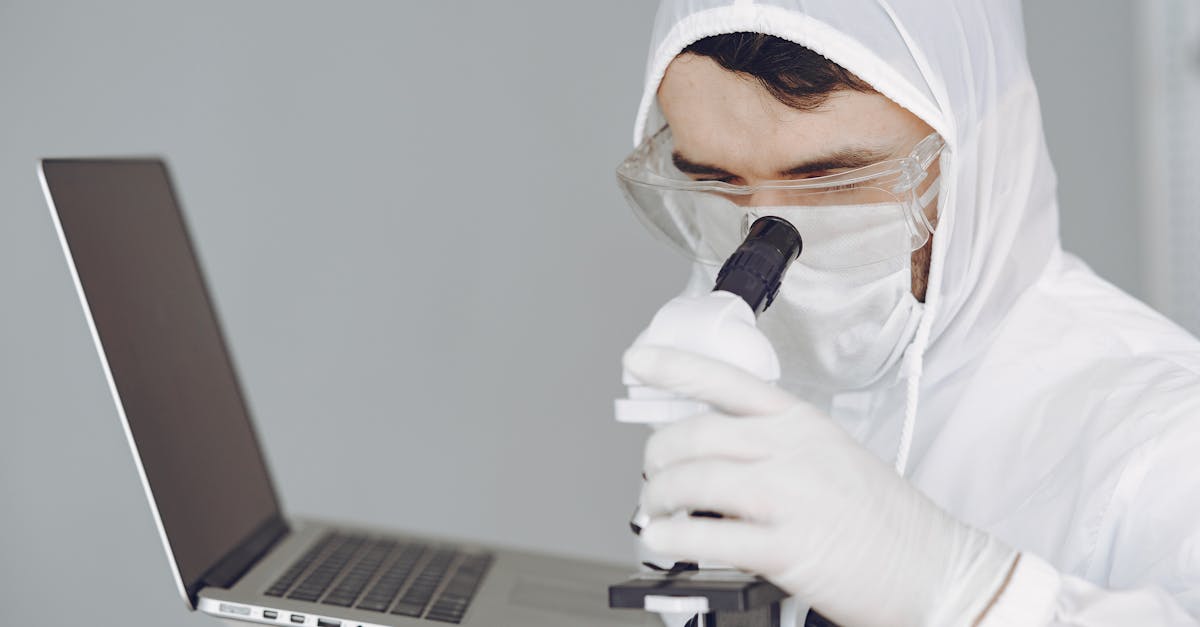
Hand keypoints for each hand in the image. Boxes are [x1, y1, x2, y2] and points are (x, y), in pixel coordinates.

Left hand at [627, 345, 1017, 626]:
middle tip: (654, 476)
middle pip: (693, 435)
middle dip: (657, 457)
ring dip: (657, 499)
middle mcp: (791, 450)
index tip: (636, 362)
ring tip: (656, 513)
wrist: (934, 568)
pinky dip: (672, 538)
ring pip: (692, 481)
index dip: (673, 366)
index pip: (725, 380)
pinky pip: (706, 535)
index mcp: (801, 422)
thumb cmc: (885, 518)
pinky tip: (666, 541)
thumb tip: (711, 452)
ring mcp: (788, 496)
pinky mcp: (785, 547)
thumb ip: (774, 445)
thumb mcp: (831, 455)